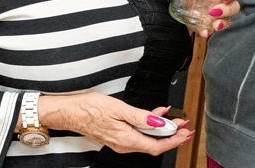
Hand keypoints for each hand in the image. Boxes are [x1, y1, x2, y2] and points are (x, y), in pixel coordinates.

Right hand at [43, 93, 191, 154]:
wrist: (69, 112)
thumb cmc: (89, 108)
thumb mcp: (118, 108)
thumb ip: (141, 116)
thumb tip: (159, 121)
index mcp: (126, 140)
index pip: (156, 146)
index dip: (174, 140)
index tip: (186, 133)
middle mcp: (124, 144)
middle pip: (154, 144)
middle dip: (172, 135)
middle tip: (185, 125)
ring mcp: (120, 141)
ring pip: (146, 139)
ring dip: (162, 130)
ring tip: (175, 119)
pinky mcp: (117, 135)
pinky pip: (138, 134)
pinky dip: (149, 127)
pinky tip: (155, 116)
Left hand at [167, 0, 240, 38]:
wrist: (187, 3)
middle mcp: (224, 2)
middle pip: (234, 6)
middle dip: (227, 10)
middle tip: (214, 12)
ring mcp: (221, 15)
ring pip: (228, 19)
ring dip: (222, 23)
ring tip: (214, 26)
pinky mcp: (213, 25)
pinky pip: (216, 29)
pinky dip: (210, 31)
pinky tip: (204, 33)